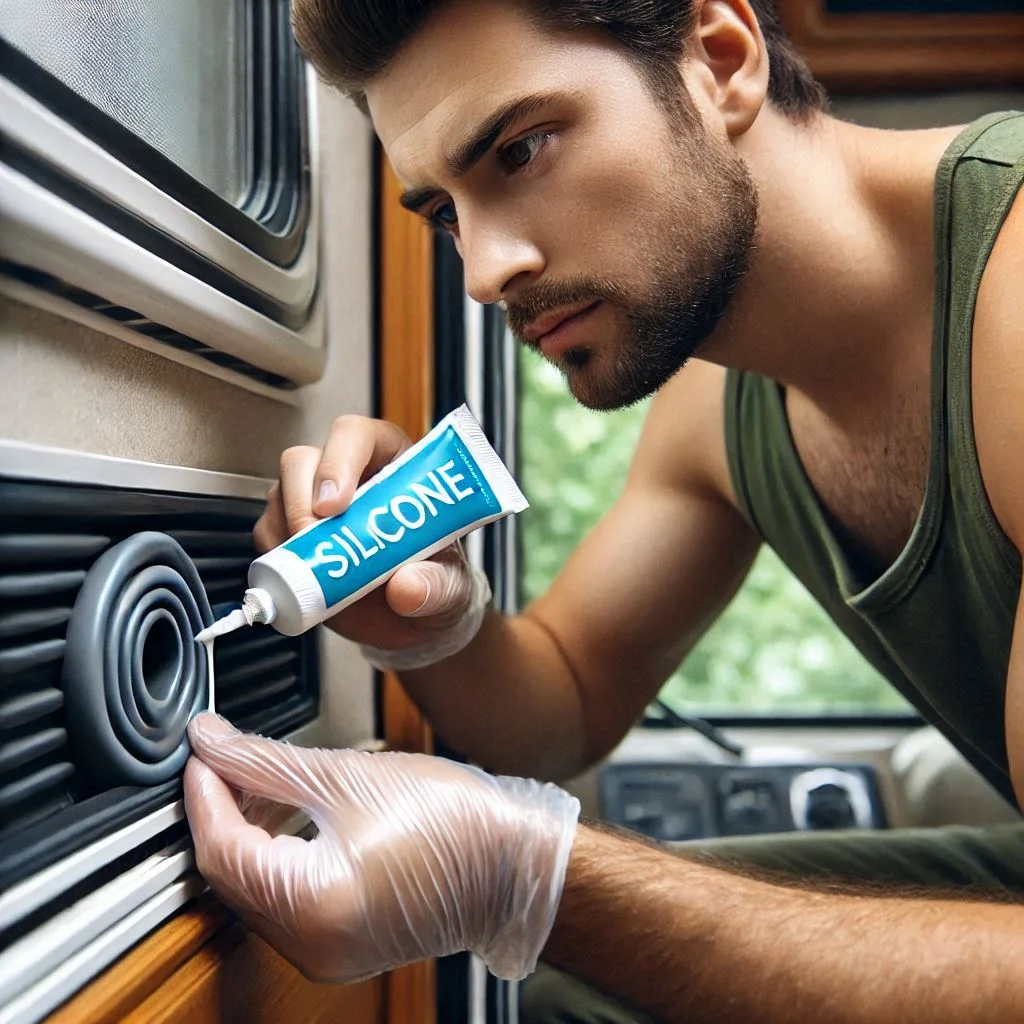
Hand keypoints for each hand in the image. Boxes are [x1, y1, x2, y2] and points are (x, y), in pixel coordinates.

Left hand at [183, 714, 579, 982]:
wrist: (513, 863)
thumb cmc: (453, 824)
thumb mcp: (346, 777)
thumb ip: (266, 760)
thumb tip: (212, 743)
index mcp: (311, 910)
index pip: (221, 848)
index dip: (204, 792)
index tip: (202, 749)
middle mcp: (309, 947)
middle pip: (231, 874)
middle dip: (222, 810)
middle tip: (225, 756)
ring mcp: (324, 953)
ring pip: (254, 887)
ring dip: (246, 831)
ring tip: (256, 777)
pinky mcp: (339, 943)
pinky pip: (283, 899)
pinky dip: (274, 855)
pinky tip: (285, 813)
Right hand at [253, 415, 480, 654]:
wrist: (415, 620)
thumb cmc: (435, 579)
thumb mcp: (451, 585)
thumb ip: (436, 584)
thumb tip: (407, 587)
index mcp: (392, 462)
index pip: (356, 435)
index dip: (340, 459)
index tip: (337, 503)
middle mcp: (348, 475)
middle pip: (304, 460)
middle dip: (303, 499)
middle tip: (315, 538)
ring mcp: (314, 503)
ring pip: (280, 495)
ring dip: (290, 533)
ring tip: (321, 569)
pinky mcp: (292, 536)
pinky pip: (268, 535)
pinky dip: (279, 558)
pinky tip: (306, 579)